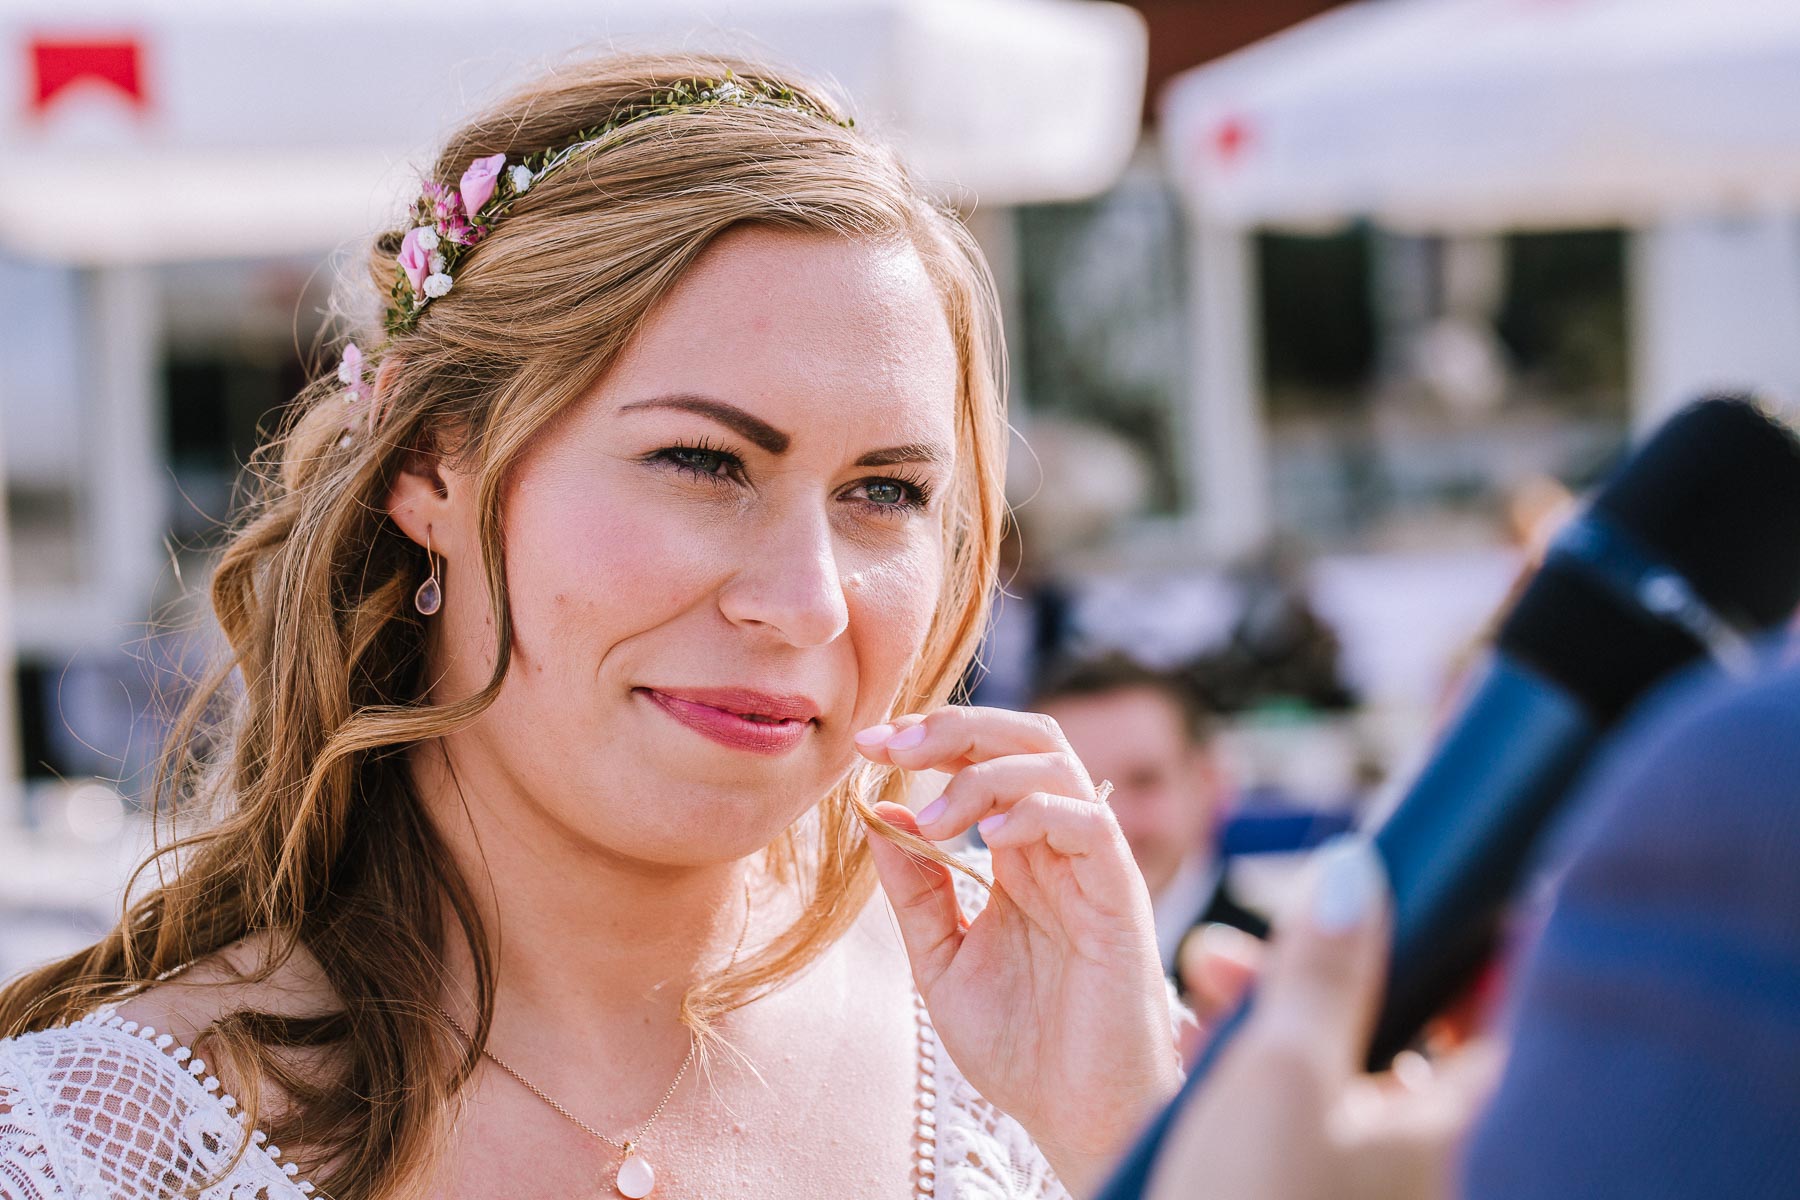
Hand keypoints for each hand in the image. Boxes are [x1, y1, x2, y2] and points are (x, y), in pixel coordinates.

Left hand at [856, 706, 1181, 1196]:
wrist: (1076, 1115)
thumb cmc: (1019, 1044)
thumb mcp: (941, 958)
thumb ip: (914, 889)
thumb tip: (878, 812)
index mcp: (1018, 851)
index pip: (982, 757)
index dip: (928, 737)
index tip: (868, 745)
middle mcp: (1056, 845)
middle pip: (1022, 737)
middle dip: (952, 727)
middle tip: (889, 745)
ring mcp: (1092, 865)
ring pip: (1055, 764)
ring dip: (984, 772)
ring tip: (935, 817)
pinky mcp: (1120, 897)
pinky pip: (1091, 824)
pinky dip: (1040, 811)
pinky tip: (993, 838)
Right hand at [1147, 841, 1503, 1199]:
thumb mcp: (1279, 1073)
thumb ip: (1320, 970)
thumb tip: (1354, 874)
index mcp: (1460, 1124)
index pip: (1500, 1002)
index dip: (1461, 931)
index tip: (1408, 880)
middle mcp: (1438, 1157)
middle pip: (1400, 1026)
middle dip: (1314, 970)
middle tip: (1232, 950)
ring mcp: (1383, 1184)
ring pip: (1345, 1070)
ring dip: (1276, 1019)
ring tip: (1197, 994)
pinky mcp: (1328, 1196)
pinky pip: (1310, 1118)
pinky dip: (1263, 1080)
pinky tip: (1199, 1059)